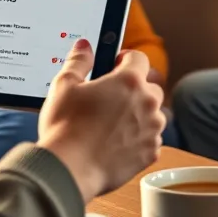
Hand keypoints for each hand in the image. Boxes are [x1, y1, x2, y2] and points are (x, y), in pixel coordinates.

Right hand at [38, 39, 164, 201]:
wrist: (69, 169)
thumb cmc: (65, 127)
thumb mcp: (64, 85)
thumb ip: (78, 61)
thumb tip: (84, 46)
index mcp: (129, 81)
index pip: (139, 58)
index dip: (126, 60)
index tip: (115, 66)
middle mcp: (147, 102)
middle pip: (150, 87)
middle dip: (134, 89)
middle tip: (111, 99)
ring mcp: (152, 129)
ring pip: (153, 115)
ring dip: (138, 115)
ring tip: (112, 124)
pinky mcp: (150, 153)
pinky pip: (150, 139)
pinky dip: (138, 139)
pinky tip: (117, 143)